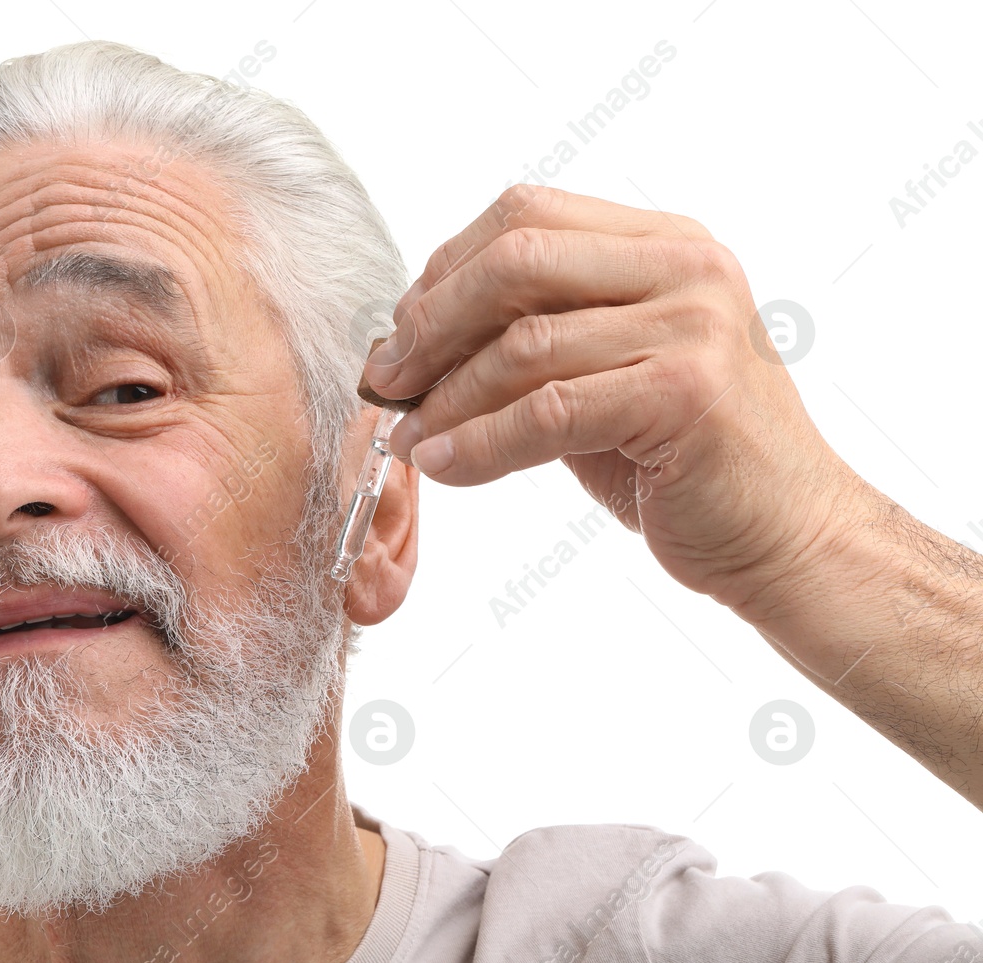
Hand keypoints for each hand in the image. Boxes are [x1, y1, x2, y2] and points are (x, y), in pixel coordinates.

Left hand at [364, 185, 870, 620]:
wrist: (789, 534)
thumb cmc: (686, 459)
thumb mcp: (605, 374)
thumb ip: (533, 339)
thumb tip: (413, 338)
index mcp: (665, 243)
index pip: (526, 214)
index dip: (444, 270)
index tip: (401, 331)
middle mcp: (687, 267)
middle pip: (516, 258)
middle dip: (432, 321)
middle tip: (388, 377)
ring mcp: (694, 325)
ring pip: (523, 343)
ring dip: (446, 398)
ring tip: (407, 437)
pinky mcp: (686, 395)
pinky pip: (546, 411)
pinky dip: (478, 442)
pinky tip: (443, 465)